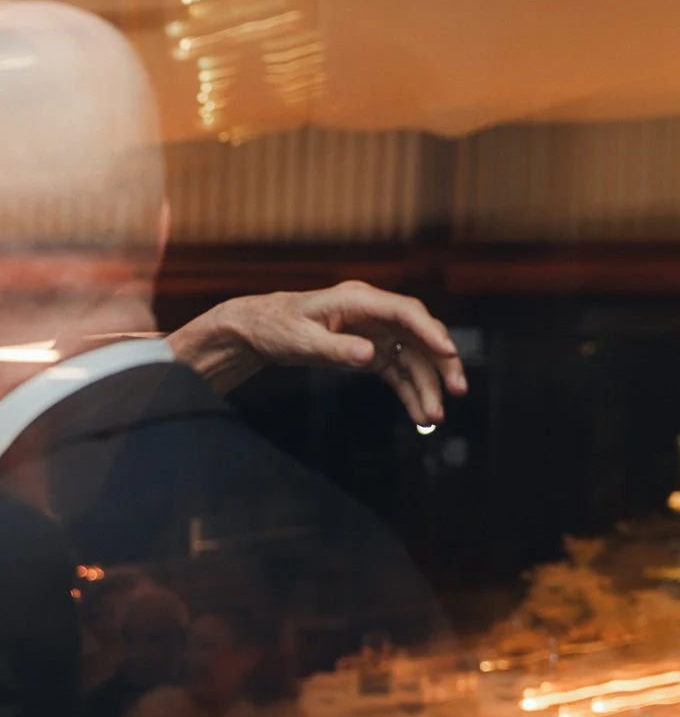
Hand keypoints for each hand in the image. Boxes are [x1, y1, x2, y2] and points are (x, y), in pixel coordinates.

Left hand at [172, 281, 467, 426]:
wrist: (258, 331)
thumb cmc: (276, 328)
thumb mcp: (302, 340)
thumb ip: (336, 348)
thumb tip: (369, 356)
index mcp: (359, 299)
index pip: (405, 312)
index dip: (431, 332)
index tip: (449, 353)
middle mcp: (374, 313)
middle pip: (419, 335)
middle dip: (441, 363)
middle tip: (457, 391)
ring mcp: (374, 332)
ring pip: (412, 358)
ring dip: (426, 386)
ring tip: (434, 417)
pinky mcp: (369, 350)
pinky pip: (397, 372)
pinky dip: (409, 392)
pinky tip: (419, 414)